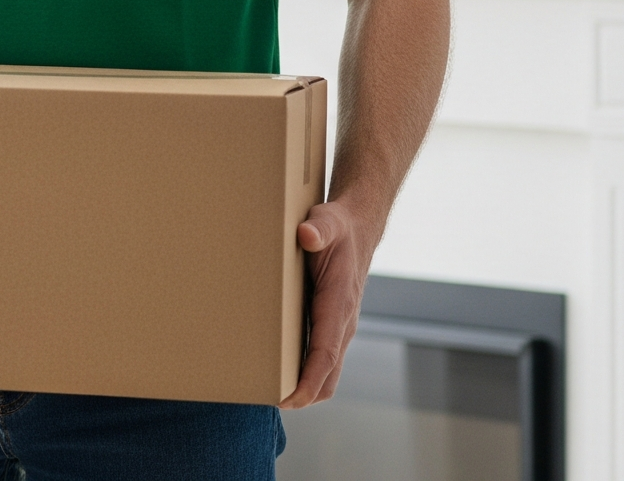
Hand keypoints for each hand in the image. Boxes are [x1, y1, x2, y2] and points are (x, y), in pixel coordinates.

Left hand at [281, 199, 379, 408]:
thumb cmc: (338, 228)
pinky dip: (305, 374)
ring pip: (325, 372)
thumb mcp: (327, 221)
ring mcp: (337, 327)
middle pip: (327, 375)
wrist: (357, 230)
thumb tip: (306, 236)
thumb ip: (319, 228)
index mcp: (339, 304)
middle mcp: (341, 323)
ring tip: (268, 394)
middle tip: (266, 401)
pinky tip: (277, 371)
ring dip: (303, 388)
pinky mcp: (330, 325)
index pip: (326, 353)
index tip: (288, 399)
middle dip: (303, 395)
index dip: (308, 380)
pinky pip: (320, 359)